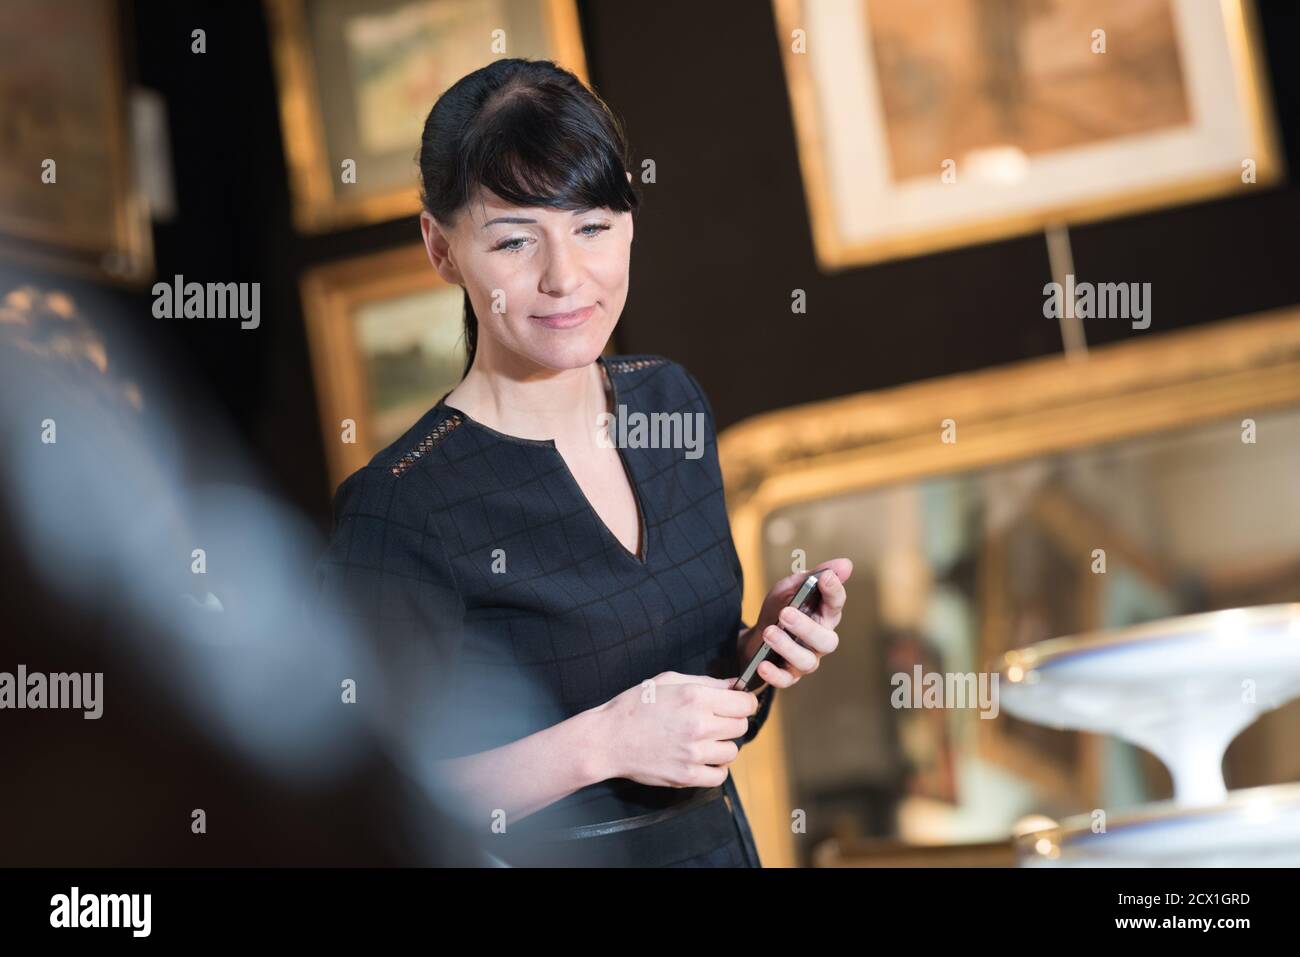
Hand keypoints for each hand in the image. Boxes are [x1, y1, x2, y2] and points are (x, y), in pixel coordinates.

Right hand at [594, 671, 759, 788]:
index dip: (743, 701)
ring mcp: (693, 753)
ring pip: (732, 751)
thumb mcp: (668, 681)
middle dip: (732, 721)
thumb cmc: (635, 706)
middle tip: (715, 720)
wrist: (608, 739)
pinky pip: (719, 775)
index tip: (736, 704)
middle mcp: (699, 724)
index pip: (745, 703)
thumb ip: (706, 682)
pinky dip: (715, 768)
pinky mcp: (686, 776)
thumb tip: (734, 685)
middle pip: (741, 726)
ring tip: (704, 740)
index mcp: (696, 697)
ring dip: (722, 745)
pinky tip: (702, 759)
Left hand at [740, 558, 852, 690]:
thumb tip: (846, 564)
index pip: (836, 604)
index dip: (834, 590)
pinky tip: (763, 664)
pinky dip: (774, 674)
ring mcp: (806, 660)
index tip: (825, 577)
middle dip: (806, 627)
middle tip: (785, 613)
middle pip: (826, 640)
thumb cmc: (779, 611)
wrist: (755, 638)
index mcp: (824, 616)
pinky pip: (785, 680)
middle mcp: (820, 641)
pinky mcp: (788, 676)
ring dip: (787, 647)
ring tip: (769, 632)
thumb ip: (811, 577)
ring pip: (807, 661)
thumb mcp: (790, 589)